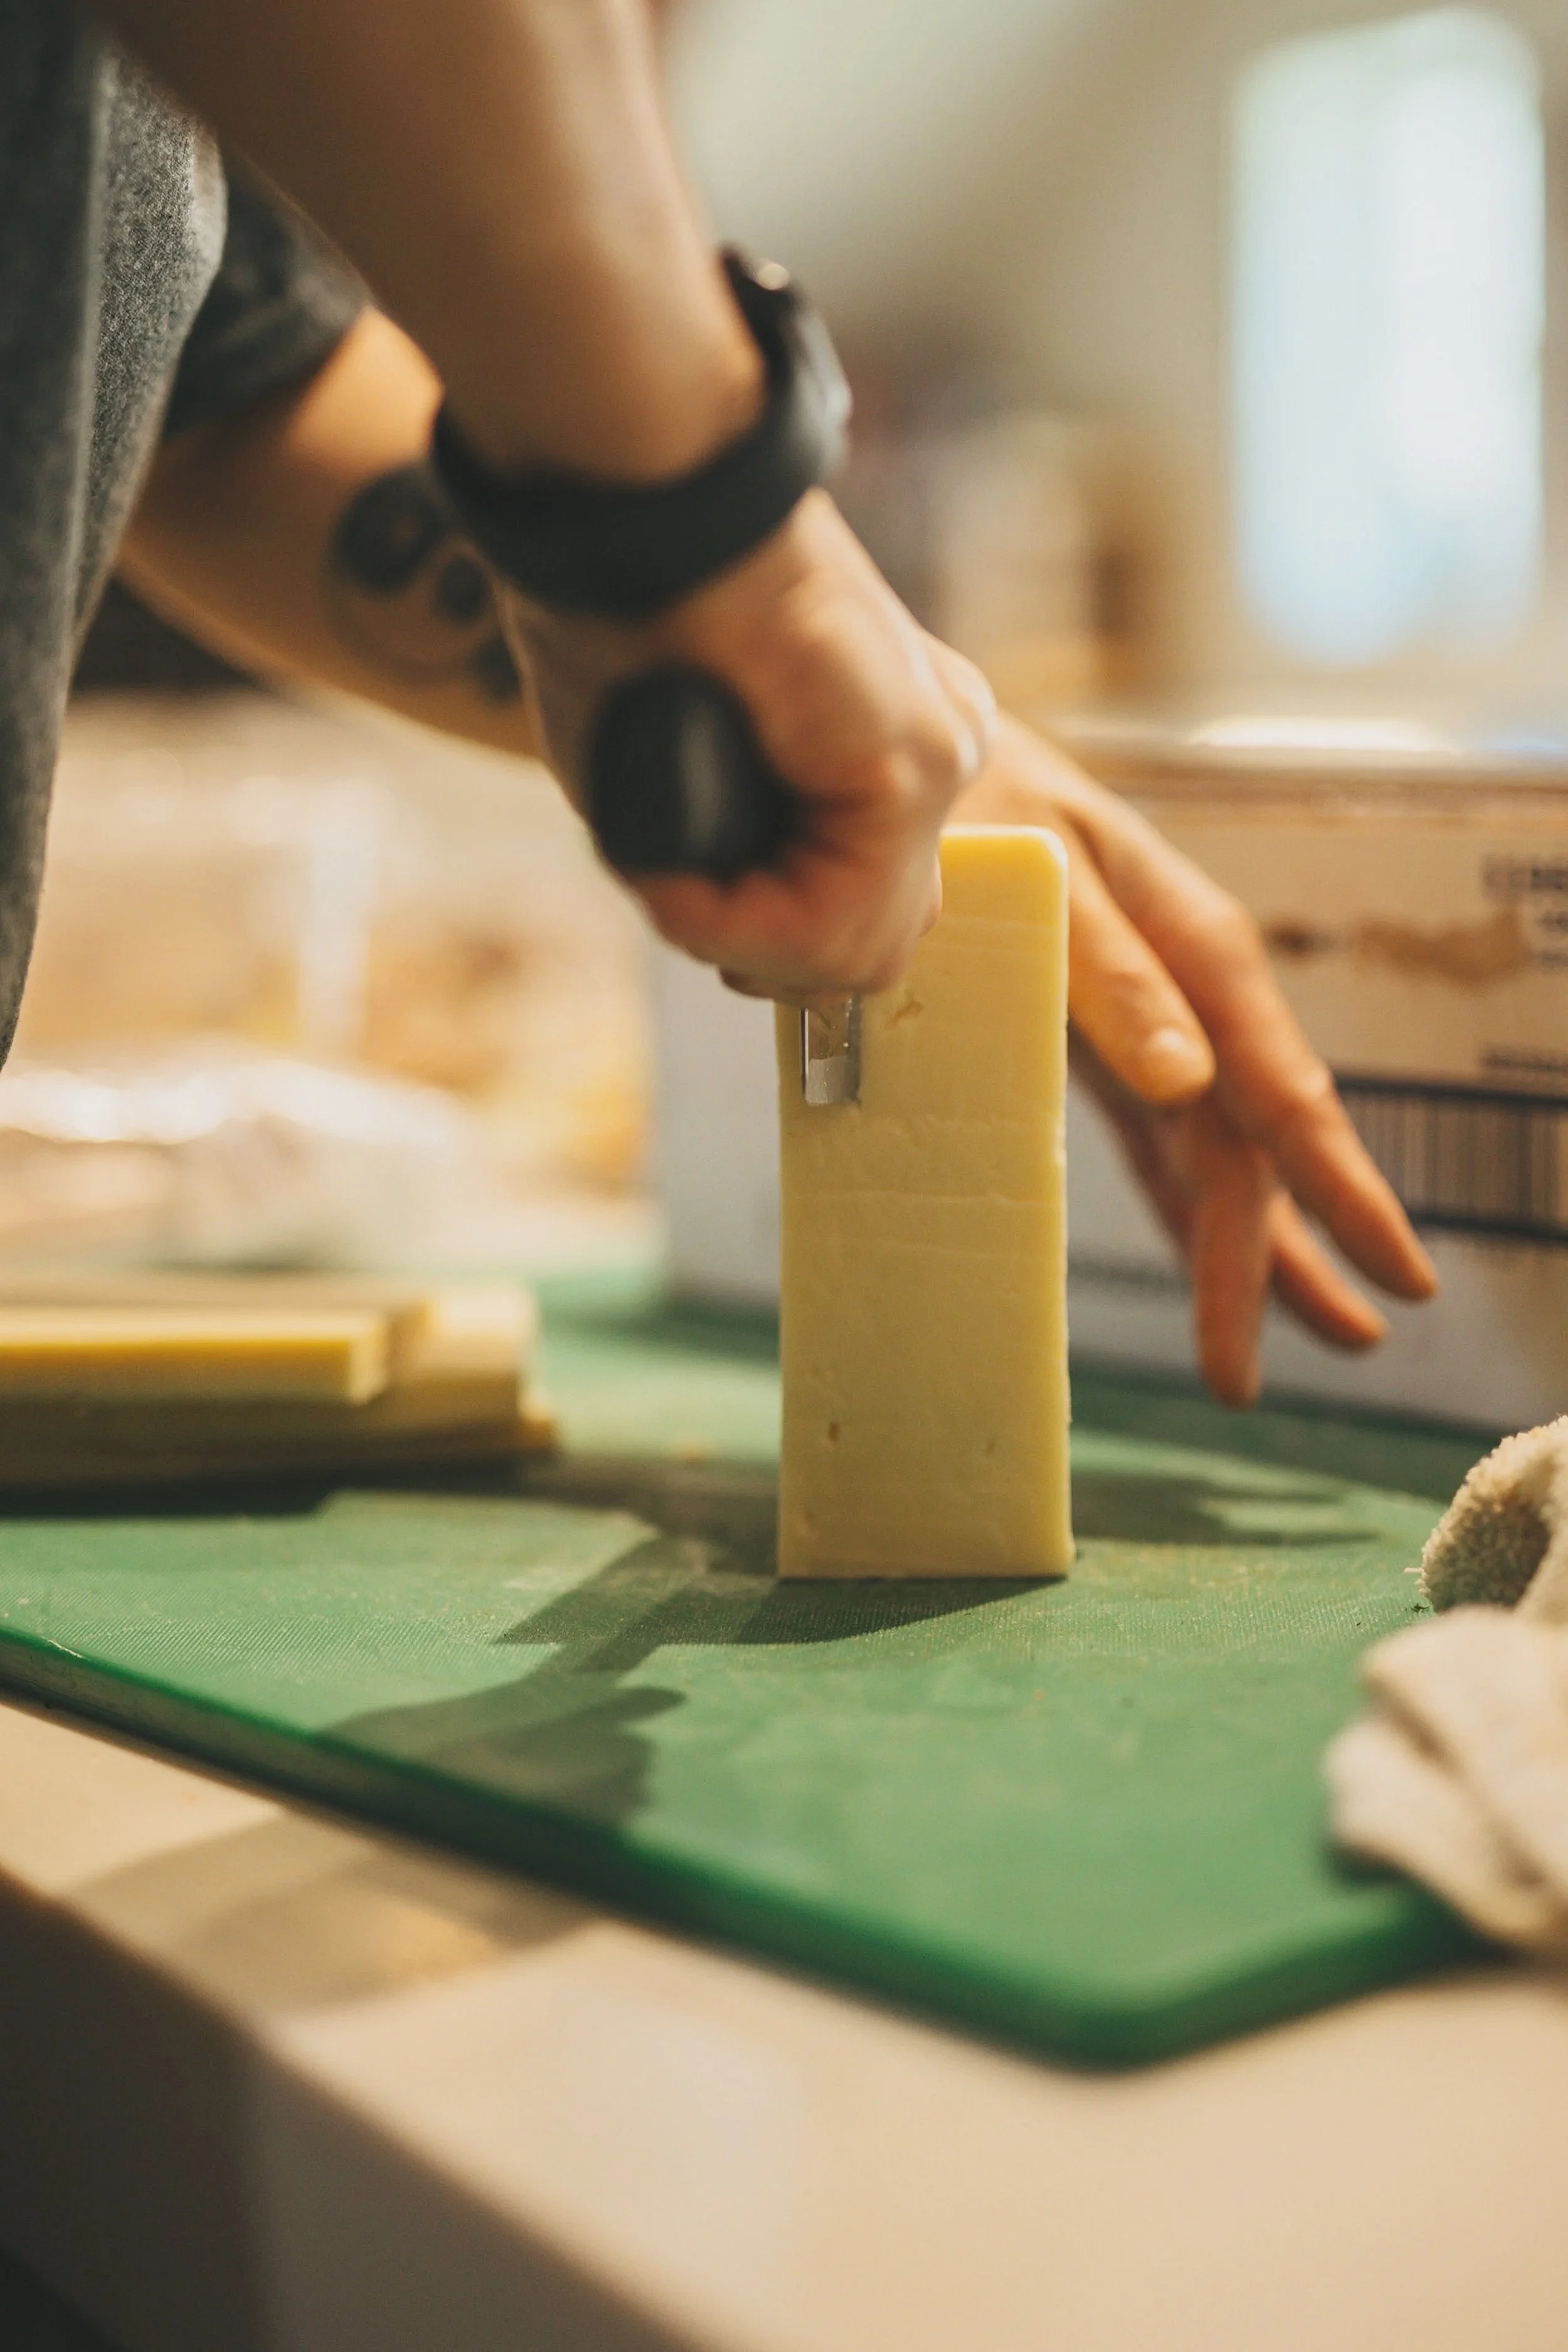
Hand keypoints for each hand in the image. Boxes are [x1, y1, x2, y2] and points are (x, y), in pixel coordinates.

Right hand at [502, 490, 994, 997]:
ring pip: (858, 949)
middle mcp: (930, 746)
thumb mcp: (675, 759)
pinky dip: (734, 918)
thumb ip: (720, 846)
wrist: (638, 499)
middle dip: (767, 955)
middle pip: (875, 944)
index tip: (682, 898)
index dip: (766, 942)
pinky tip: (678, 871)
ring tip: (669, 875)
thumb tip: (722, 918)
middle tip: (682, 900)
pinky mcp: (914, 762)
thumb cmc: (625, 608)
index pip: (861, 912)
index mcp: (884, 738)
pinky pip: (833, 917)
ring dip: (741, 938)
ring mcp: (938, 754)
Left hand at [955, 717, 1436, 1405]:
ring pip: (1219, 1157)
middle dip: (1294, 1252)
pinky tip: (1224, 1266)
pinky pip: (1158, 1145)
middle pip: (1251, 1146)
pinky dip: (1190, 1209)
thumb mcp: (1041, 875)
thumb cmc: (977, 804)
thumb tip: (1189, 1081)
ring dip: (1267, 1246)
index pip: (1281, 1092)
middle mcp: (1188, 995)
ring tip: (1336, 1332)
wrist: (904, 768)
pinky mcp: (1095, 1044)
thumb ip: (1108, 973)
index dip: (1342, 1189)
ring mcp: (1148, 1025)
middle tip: (1351, 1345)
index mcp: (1195, 948)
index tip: (1398, 1270)